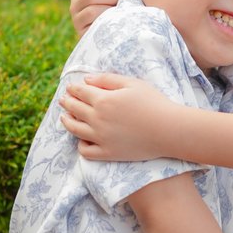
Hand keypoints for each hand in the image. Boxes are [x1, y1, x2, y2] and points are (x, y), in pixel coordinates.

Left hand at [60, 73, 177, 160]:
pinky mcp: (108, 153)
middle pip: (74, 109)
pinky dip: (81, 144)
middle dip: (67, 102)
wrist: (169, 130)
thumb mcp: (132, 84)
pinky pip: (86, 151)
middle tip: (64, 100)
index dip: (73, 88)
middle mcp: (97, 119)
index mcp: (103, 100)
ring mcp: (101, 138)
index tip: (70, 87)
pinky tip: (83, 139)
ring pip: (74, 130)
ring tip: (65, 118)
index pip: (80, 92)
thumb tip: (86, 79)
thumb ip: (107, 79)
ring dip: (67, 122)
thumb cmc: (153, 103)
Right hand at [69, 0, 118, 35]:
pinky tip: (114, 17)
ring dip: (109, 5)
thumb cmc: (117, 7)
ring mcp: (76, 19)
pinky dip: (106, 14)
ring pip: (91, 5)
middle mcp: (73, 5)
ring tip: (118, 9)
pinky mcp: (81, 31)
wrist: (119, 34)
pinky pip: (91, 16)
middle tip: (119, 0)